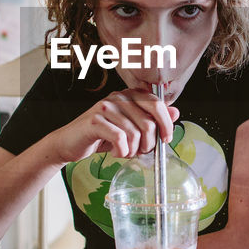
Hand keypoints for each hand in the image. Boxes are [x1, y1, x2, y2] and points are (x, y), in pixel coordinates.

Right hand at [48, 88, 178, 163]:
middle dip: (148, 144)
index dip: (166, 124)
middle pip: (148, 123)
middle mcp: (119, 97)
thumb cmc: (103, 135)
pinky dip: (122, 152)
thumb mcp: (131, 127)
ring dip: (133, 151)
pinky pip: (119, 139)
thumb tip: (176, 112)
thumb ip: (152, 118)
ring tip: (125, 152)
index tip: (166, 139)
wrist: (71, 142)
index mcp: (130, 95)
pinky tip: (116, 152)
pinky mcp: (95, 121)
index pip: (157, 105)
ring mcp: (106, 107)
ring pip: (134, 134)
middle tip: (141, 151)